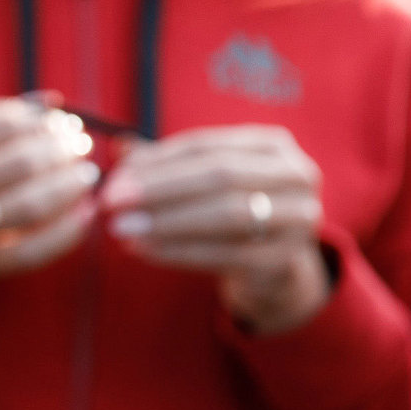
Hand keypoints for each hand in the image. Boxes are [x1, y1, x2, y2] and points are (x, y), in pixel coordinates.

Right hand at [0, 97, 98, 328]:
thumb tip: (50, 102)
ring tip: (85, 176)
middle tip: (80, 147)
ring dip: (71, 186)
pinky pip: (35, 249)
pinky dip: (67, 231)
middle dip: (64, 149)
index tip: (61, 122)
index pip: (2, 122)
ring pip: (34, 203)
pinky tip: (83, 215)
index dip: (43, 120)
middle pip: (23, 160)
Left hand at [102, 126, 328, 333]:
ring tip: (122, 228)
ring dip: (167, 221)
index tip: (114, 177)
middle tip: (111, 202)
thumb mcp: (200, 180)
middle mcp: (296, 175)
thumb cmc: (225, 209)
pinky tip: (144, 250)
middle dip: (159, 189)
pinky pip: (226, 254)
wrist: (269, 265)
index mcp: (272, 144)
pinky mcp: (286, 258)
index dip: (157, 161)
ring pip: (226, 214)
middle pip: (219, 175)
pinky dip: (180, 251)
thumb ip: (164, 164)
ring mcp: (299, 217)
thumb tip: (118, 147)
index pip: (206, 145)